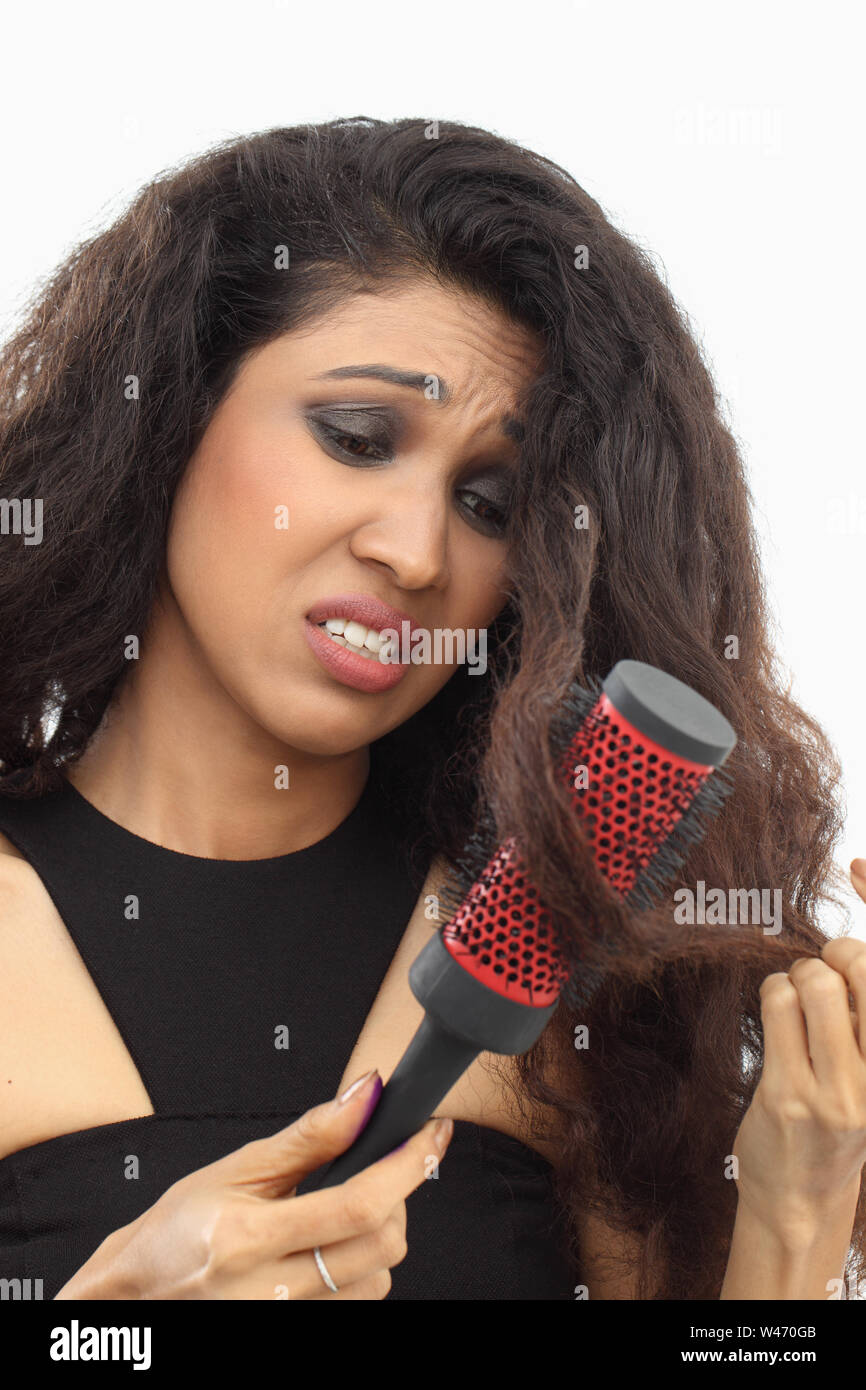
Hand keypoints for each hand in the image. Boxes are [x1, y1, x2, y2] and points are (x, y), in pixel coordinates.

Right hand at [53, 1070, 452, 1299]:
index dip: (409, 1165)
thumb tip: (366, 1095)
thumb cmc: (175, 1229)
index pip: (359, 1205)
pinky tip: (329, 1251)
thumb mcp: (236, 1167)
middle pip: (382, 1247)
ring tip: (340, 1217)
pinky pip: (355, 1306)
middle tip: (377, 1173)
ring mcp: (280, 1321)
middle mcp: (267, 1291)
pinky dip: (358, 1273)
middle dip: (396, 1200)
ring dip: (377, 1240)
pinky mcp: (291, 1336)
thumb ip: (310, 1136)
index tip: (431, 1134)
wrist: (135, 1293)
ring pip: (377, 1281)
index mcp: (248, 1238)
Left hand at [729, 861, 865, 1238]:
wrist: (803, 1202)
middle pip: (861, 968)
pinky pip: (777, 1002)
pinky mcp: (788, 1092)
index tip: (862, 871)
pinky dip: (773, 992)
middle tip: (827, 969)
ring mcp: (835, 1089)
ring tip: (797, 1001)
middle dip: (838, 953)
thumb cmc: (837, 1128)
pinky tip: (776, 1013)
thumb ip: (863, 1021)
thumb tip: (847, 955)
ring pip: (814, 980)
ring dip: (798, 976)